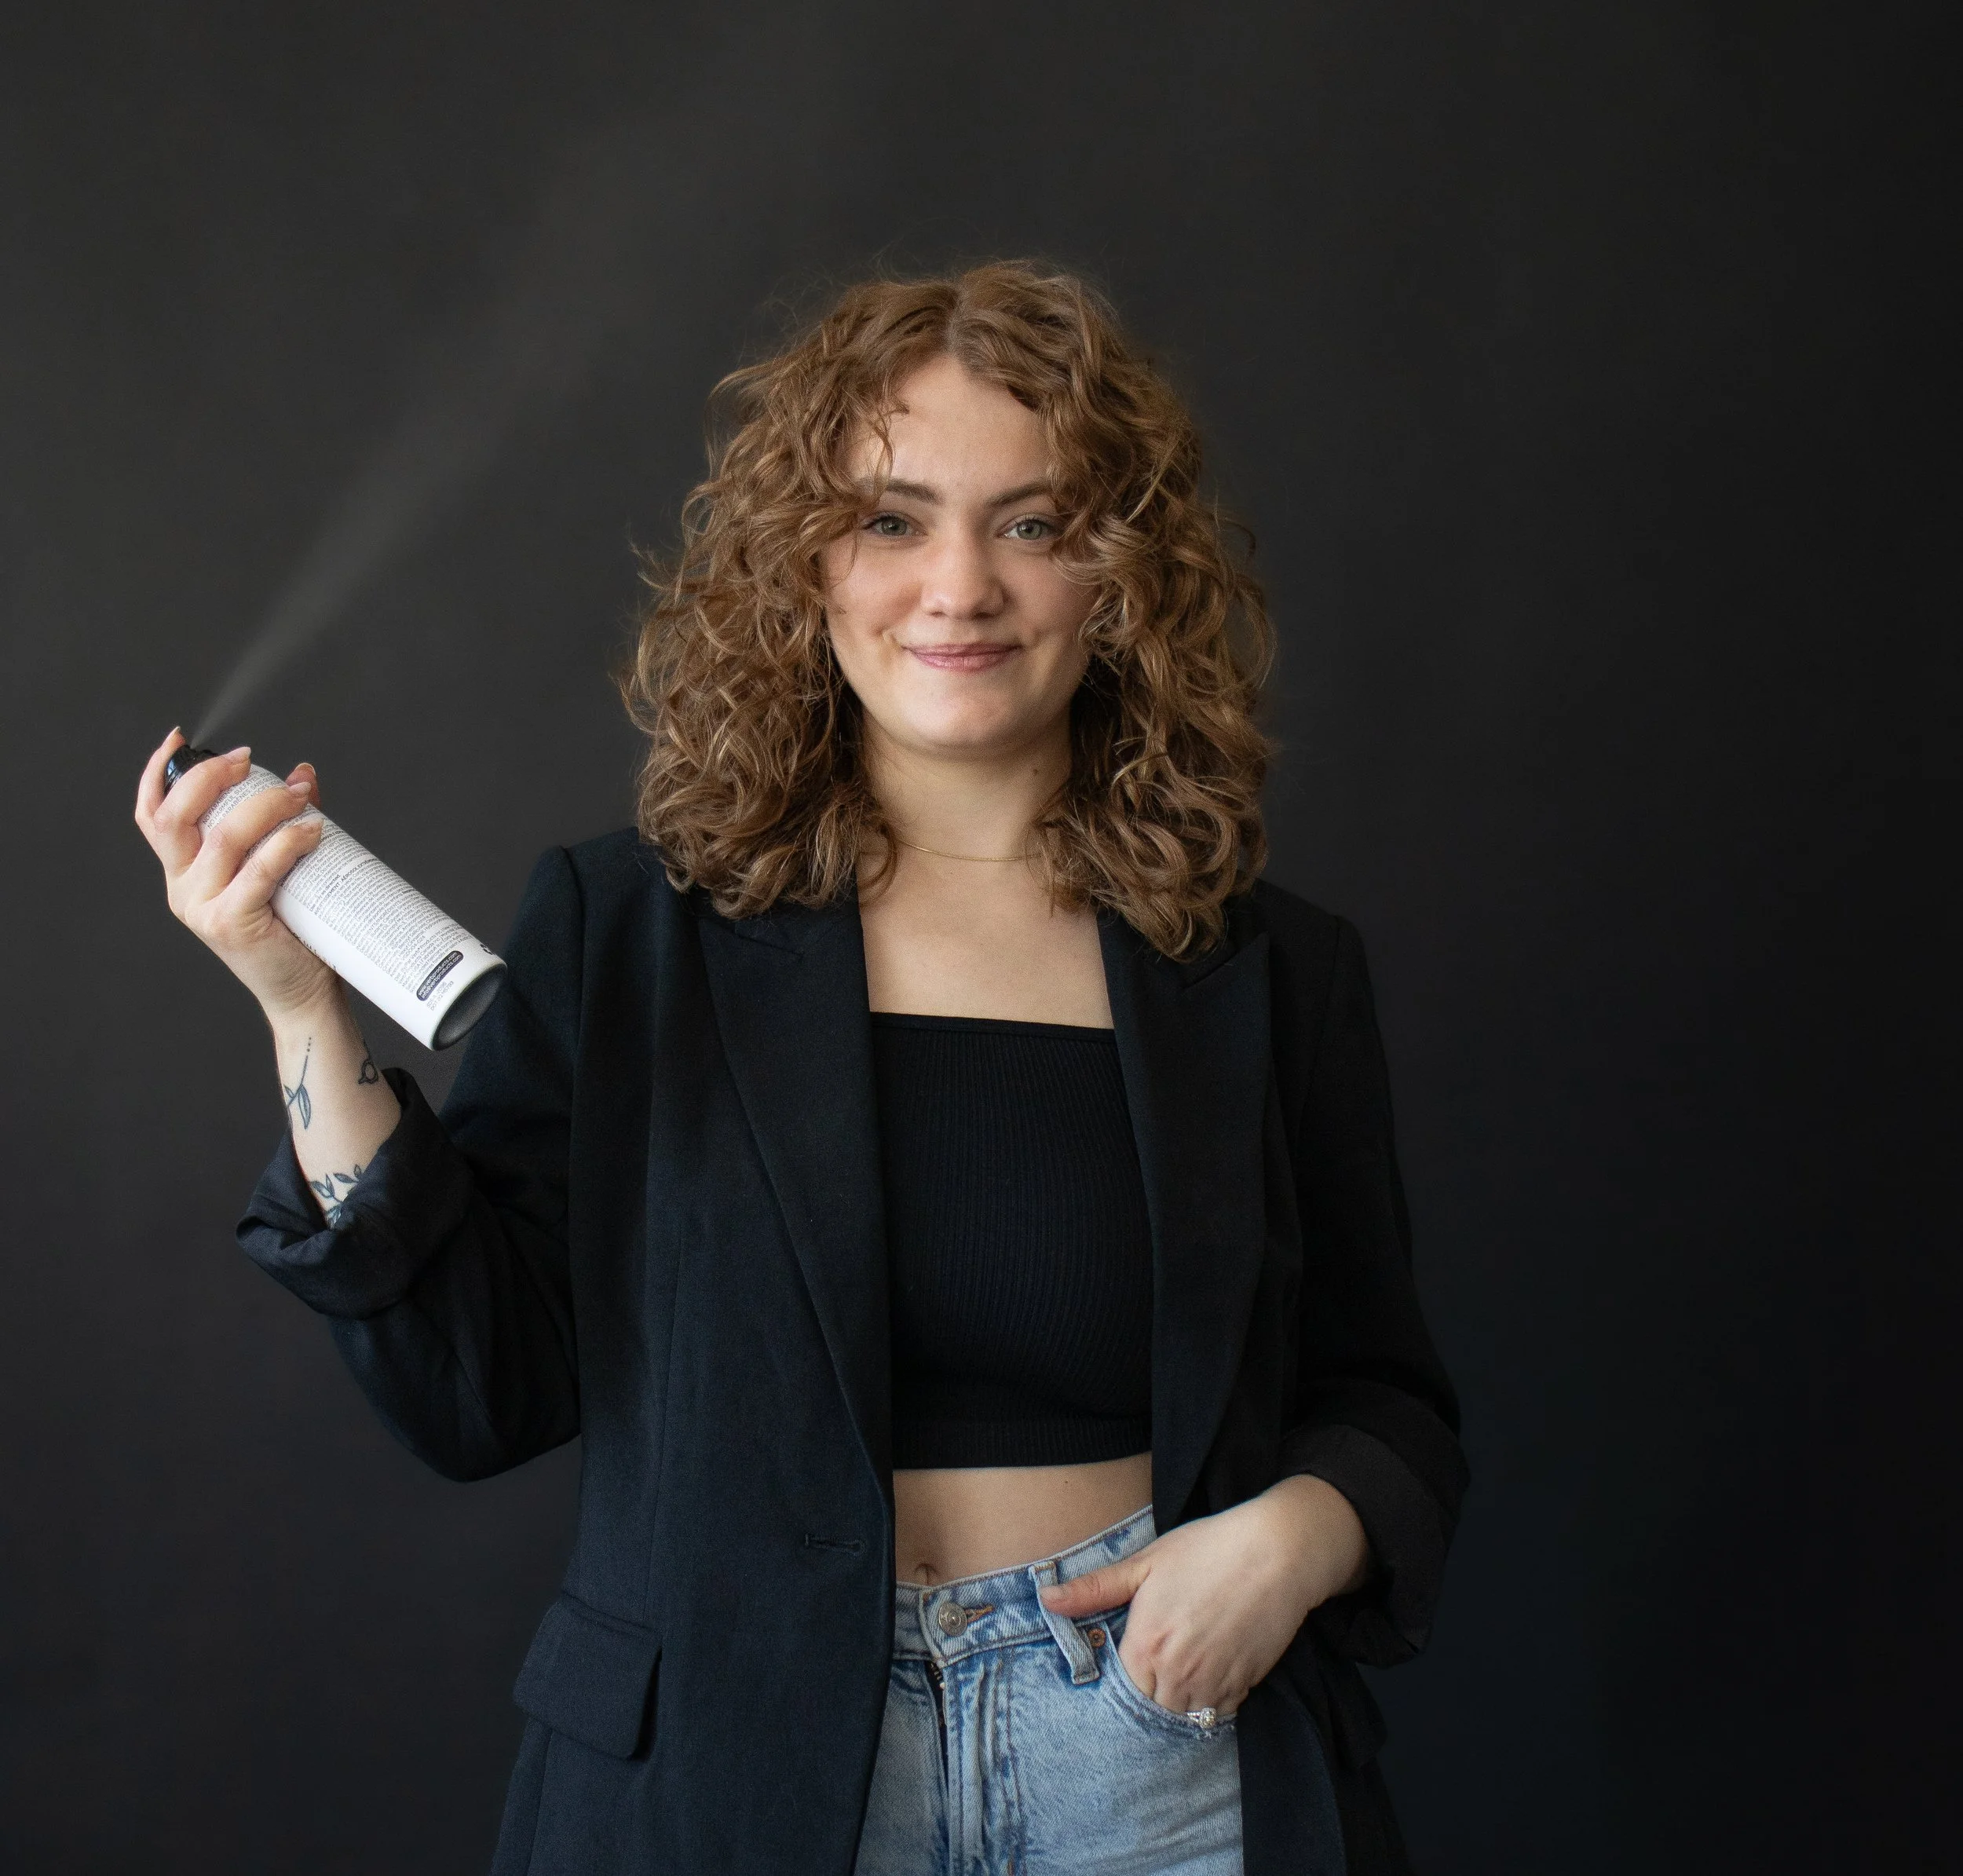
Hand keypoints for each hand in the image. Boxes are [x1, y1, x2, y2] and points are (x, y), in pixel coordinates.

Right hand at [134, 727, 337, 1021]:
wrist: (303, 991)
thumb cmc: (292, 928)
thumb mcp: (277, 868)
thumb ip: (280, 822)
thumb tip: (302, 774)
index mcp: (182, 872)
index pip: (152, 817)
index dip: (157, 774)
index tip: (179, 739)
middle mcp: (183, 888)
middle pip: (175, 818)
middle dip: (210, 777)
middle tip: (248, 759)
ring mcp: (202, 908)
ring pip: (222, 838)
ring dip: (263, 805)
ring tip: (299, 794)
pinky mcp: (232, 923)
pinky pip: (258, 870)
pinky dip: (286, 842)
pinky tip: (311, 829)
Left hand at [1038, 1476, 1368, 1716]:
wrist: (1276, 1552)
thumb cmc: (1207, 1550)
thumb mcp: (1146, 1562)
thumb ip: (1094, 1589)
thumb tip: (1046, 1600)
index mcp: (1146, 1645)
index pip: (1118, 1692)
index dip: (1116, 1683)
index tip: (1119, 1667)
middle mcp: (1177, 1674)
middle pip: (1149, 1710)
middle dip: (1144, 1696)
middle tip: (1147, 1671)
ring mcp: (1213, 1684)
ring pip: (1182, 1717)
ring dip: (1174, 1704)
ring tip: (1173, 1677)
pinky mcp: (1244, 1685)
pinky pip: (1217, 1713)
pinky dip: (1207, 1704)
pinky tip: (1204, 1677)